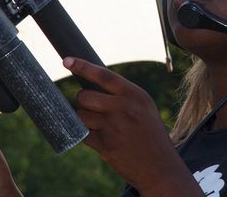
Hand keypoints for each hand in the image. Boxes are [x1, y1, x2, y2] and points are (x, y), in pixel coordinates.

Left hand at [64, 57, 202, 196]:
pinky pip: (82, 134)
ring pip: (81, 115)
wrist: (160, 165)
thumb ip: (122, 94)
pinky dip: (86, 135)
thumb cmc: (150, 133)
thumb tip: (93, 82)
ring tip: (100, 125)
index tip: (66, 61)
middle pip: (85, 96)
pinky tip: (101, 138)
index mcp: (134, 94)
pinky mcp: (105, 145)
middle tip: (92, 107)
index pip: (103, 75)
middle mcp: (123, 108)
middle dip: (83, 101)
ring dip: (84, 119)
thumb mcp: (144, 106)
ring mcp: (113, 127)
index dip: (83, 66)